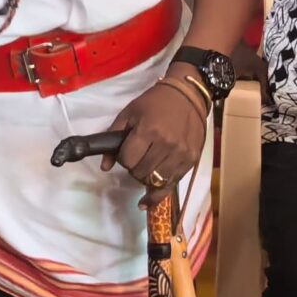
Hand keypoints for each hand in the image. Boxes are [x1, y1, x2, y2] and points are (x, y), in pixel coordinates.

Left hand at [104, 80, 208, 208]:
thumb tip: (104, 167)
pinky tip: (146, 201)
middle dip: (133, 168)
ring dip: (145, 179)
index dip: (123, 158)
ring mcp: (181, 154)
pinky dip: (157, 194)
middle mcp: (166, 145)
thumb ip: (113, 137)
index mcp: (148, 130)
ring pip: (155, 182)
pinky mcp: (191, 161)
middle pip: (140, 173)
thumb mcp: (129, 113)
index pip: (127, 160)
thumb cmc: (155, 102)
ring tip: (145, 168)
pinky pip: (171, 185)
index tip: (127, 152)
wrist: (188, 95)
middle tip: (137, 157)